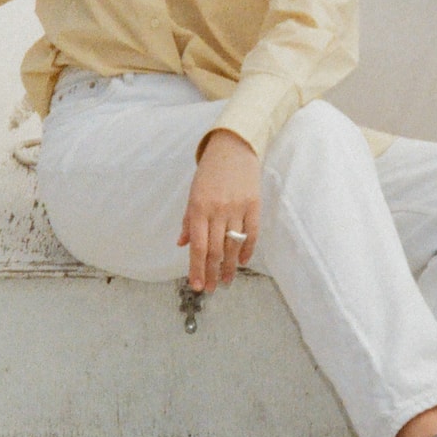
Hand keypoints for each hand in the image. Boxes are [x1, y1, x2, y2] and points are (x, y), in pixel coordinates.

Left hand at [179, 129, 260, 292]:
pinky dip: (247, 250)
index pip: (198, 246)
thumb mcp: (193, 193)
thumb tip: (182, 244)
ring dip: (229, 267)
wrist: (233, 147)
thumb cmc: (209, 171)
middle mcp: (218, 210)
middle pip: (215, 250)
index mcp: (199, 207)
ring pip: (233, 245)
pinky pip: (252, 234)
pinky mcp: (254, 205)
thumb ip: (188, 220)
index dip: (197, 268)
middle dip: (212, 273)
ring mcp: (237, 208)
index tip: (197, 285)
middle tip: (211, 288)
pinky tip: (242, 262)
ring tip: (226, 280)